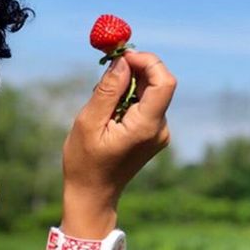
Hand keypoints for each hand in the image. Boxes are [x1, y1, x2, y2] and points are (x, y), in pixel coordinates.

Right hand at [62, 50, 174, 221]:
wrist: (94, 193)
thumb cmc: (85, 161)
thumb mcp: (89, 122)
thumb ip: (108, 90)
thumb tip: (123, 61)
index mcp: (146, 126)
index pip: (164, 82)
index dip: (147, 62)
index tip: (122, 56)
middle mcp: (160, 128)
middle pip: (159, 84)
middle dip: (135, 69)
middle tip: (108, 67)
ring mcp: (159, 132)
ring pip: (151, 93)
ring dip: (129, 84)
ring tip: (101, 101)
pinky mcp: (154, 134)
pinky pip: (146, 105)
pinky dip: (129, 98)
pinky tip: (108, 111)